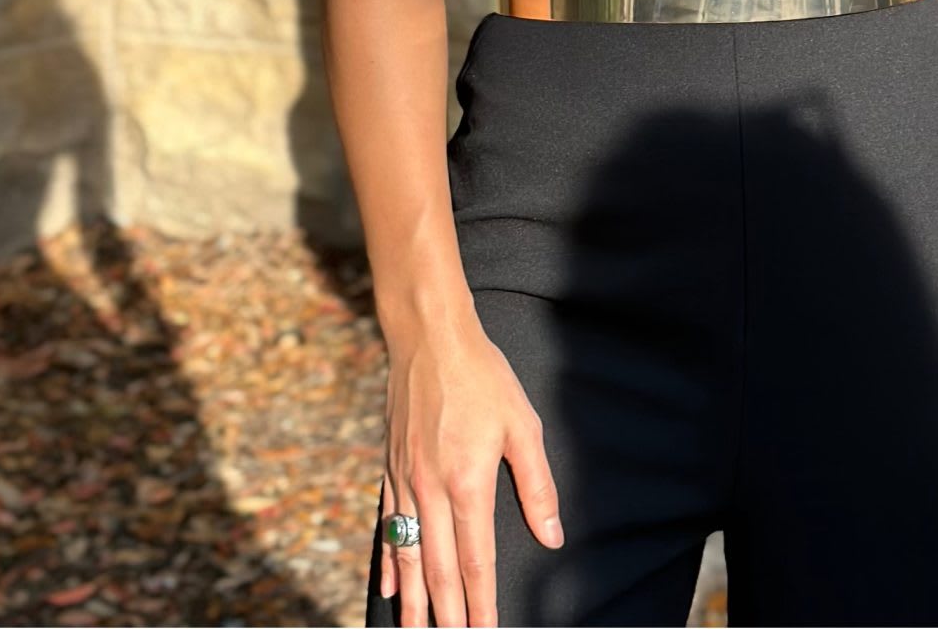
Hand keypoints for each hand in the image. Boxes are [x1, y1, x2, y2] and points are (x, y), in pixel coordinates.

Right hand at [379, 317, 562, 626]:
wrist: (429, 337)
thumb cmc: (482, 376)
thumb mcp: (522, 425)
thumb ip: (537, 486)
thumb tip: (550, 536)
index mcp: (468, 484)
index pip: (476, 562)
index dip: (482, 604)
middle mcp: (431, 491)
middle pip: (439, 569)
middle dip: (447, 614)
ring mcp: (405, 482)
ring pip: (408, 556)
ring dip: (414, 601)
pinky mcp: (390, 469)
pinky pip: (387, 528)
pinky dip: (389, 563)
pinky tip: (392, 588)